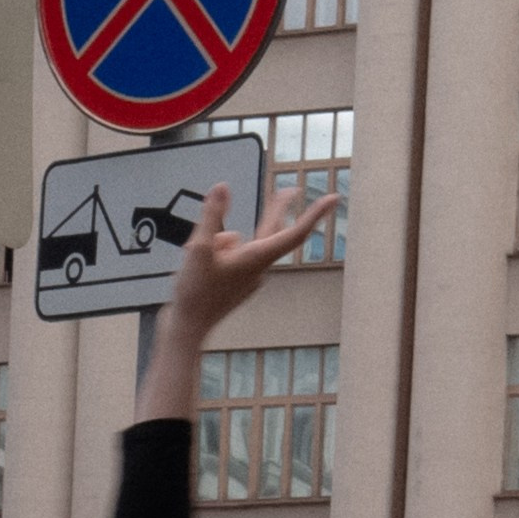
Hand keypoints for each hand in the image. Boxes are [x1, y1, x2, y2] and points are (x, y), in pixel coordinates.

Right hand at [140, 180, 342, 419]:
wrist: (186, 330)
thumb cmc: (194, 295)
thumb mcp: (198, 248)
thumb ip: (211, 215)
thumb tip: (222, 188)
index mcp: (256, 259)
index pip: (294, 233)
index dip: (314, 214)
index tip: (332, 199)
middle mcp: (257, 268)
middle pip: (273, 232)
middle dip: (277, 209)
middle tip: (290, 190)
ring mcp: (248, 277)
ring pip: (239, 242)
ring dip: (219, 240)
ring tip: (193, 255)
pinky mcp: (237, 283)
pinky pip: (230, 256)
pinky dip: (216, 252)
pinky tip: (197, 264)